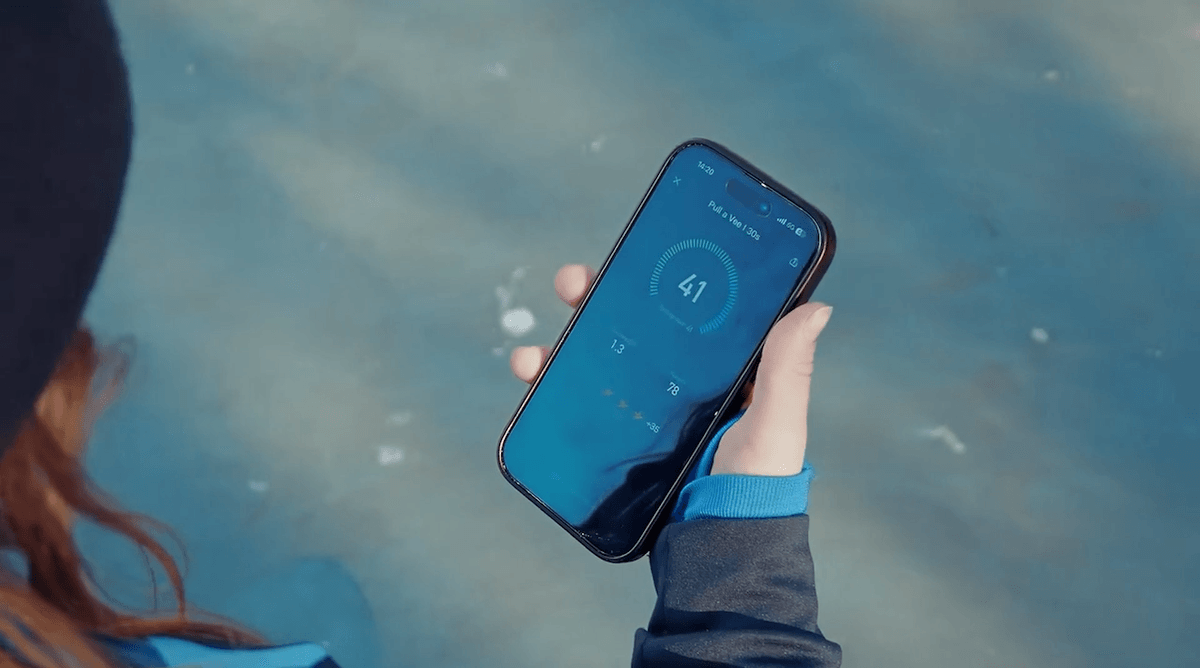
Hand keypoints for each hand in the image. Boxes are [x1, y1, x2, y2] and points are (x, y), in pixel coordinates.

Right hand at [510, 264, 832, 477]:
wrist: (717, 545)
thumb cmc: (757, 484)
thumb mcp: (776, 421)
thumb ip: (787, 368)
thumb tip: (816, 306)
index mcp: (722, 368)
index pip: (687, 309)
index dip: (657, 276)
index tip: (632, 251)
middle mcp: (681, 383)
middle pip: (632, 326)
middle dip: (595, 299)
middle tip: (572, 283)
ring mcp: (647, 410)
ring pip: (598, 361)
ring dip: (561, 345)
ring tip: (534, 352)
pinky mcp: (620, 440)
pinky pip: (582, 405)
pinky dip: (553, 388)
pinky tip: (534, 381)